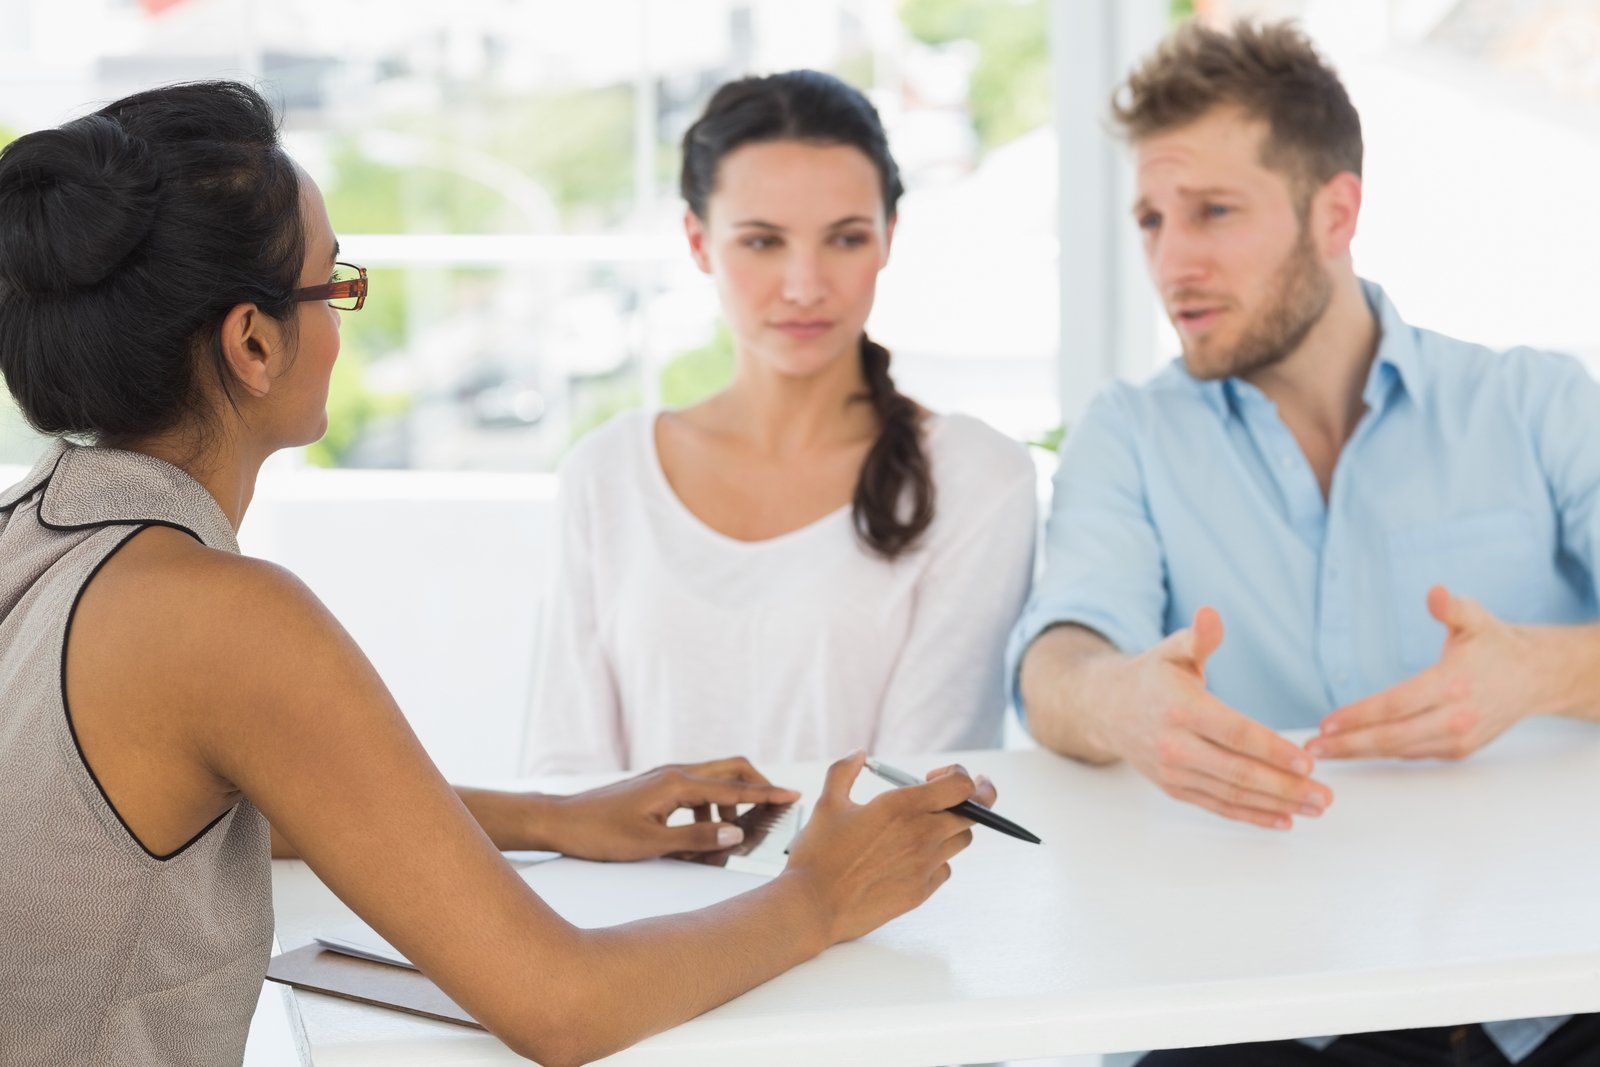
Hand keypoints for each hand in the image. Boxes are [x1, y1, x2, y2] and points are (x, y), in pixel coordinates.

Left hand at [549, 757, 800, 861]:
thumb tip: (736, 834)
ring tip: (724, 840)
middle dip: (755, 788)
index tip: (793, 797)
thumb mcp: (650, 845)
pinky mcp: (657, 786)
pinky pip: (695, 791)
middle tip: (772, 811)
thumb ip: (696, 839)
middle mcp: (674, 772)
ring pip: (713, 782)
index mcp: (677, 784)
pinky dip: (707, 811)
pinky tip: (698, 837)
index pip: (734, 788)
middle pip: (731, 769)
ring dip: (728, 806)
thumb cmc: (600, 834)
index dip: (766, 794)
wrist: (560, 820)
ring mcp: (665, 776)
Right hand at [782, 752, 996, 945]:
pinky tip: (913, 856)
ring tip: (928, 825)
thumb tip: (859, 754)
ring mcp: (925, 865)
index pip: (961, 785)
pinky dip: (937, 858)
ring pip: (962, 840)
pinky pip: (944, 869)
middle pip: (976, 812)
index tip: (933, 776)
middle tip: (960, 794)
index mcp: (903, 807)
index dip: (957, 774)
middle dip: (974, 798)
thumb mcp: (828, 802)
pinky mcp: (921, 891)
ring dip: (952, 827)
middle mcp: (922, 834)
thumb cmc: (818, 854)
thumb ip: (845, 770)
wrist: (813, 905)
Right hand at [1109, 607, 1329, 829]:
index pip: (1234, 733)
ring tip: (1315, 807)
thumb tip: (1211, 614)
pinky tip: (1283, 819)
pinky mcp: (1175, 788)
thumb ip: (1199, 638)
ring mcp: (1173, 771)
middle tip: (1324, 794)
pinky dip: (1251, 816)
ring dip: (1277, 804)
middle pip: (1237, 771)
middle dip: (1285, 786)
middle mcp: (1174, 745)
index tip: (1307, 762)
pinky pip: (1217, 806)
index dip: (1272, 750)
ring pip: (1231, 793)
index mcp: (1179, 708)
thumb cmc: (1151, 677)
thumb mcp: (1173, 651)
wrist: (1106, 709)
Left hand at [1310, 586, 1539, 760]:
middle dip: (1348, 744)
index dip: (1358, 716)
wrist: (1534, 677)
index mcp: (1453, 684)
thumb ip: (1452, 607)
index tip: (1326, 722)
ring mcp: (1458, 738)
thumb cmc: (1495, 645)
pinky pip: (1413, 754)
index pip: (1396, 704)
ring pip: (1400, 751)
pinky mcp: (1460, 750)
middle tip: (1312, 749)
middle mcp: (1456, 716)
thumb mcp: (1475, 617)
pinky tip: (1357, 748)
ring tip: (1325, 751)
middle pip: (1392, 737)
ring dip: (1360, 753)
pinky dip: (1384, 753)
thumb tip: (1435, 593)